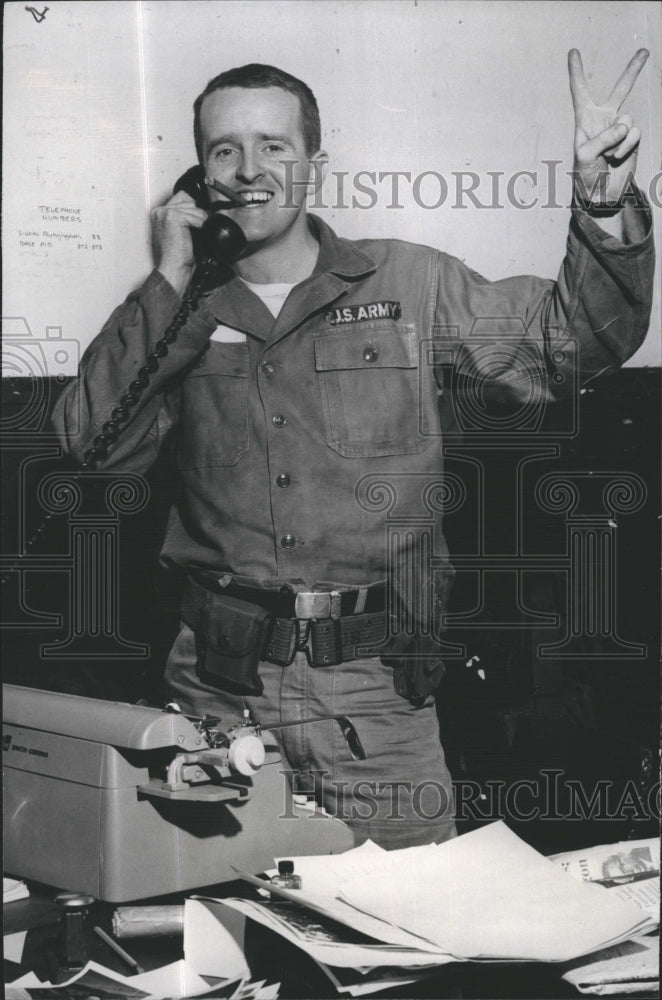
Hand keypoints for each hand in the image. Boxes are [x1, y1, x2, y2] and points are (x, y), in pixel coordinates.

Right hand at [151, 190, 207, 295]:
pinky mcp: (174, 217)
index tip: (195, 223)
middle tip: (192, 233)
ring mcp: (166, 212)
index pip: (183, 197)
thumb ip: (184, 219)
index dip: (193, 210)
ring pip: (196, 209)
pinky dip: (199, 228)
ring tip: (190, 238)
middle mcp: (160, 211)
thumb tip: (201, 211)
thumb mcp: (178, 233)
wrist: (172, 269)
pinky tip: (190, 238)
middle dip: (197, 217)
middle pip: (190, 201)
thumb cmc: (175, 257)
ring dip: (199, 224)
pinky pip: (197, 217)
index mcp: (159, 214)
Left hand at [568, 48, 648, 207]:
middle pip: (620, 90)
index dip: (576, 72)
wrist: (600, 195)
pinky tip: (617, 158)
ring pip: (626, 120)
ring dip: (617, 140)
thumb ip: (603, 137)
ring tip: (608, 155)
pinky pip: (634, 133)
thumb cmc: (585, 175)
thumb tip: (625, 126)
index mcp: (585, 120)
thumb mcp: (585, 155)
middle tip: (644, 52)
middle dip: (633, 71)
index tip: (572, 52)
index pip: (580, 91)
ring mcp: (620, 129)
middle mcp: (604, 120)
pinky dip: (626, 146)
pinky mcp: (632, 139)